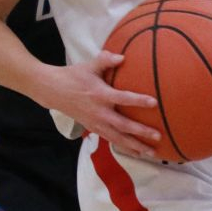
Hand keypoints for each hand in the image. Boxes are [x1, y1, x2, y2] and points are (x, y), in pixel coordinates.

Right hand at [37, 52, 160, 158]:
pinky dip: (125, 148)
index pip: (123, 98)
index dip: (138, 101)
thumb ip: (106, 60)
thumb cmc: (73, 76)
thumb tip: (122, 57)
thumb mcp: (89, 66)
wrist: (53, 91)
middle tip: (158, 136)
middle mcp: (99, 112)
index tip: (154, 103)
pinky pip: (111, 140)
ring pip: (118, 138)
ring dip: (135, 146)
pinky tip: (137, 153)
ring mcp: (96, 123)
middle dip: (141, 132)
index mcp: (100, 94)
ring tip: (152, 153)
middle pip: (123, 125)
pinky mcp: (93, 129)